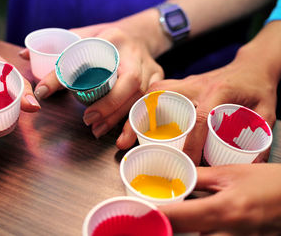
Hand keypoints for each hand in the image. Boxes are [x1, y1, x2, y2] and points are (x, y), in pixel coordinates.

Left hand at [21, 22, 163, 138]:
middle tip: (88, 121)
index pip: (100, 60)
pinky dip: (136, 122)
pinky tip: (123, 138)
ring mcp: (152, 69)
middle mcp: (136, 55)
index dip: (78, 77)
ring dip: (121, 118)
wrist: (141, 34)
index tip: (59, 99)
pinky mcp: (160, 81)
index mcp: (114, 39)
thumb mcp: (83, 36)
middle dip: (110, 105)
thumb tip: (22, 56)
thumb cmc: (107, 37)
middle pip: (131, 83)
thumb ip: (58, 48)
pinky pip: (151, 105)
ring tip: (97, 132)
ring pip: (142, 97)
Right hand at [116, 43, 276, 163]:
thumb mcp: (266, 112)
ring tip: (126, 132)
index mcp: (219, 91)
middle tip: (125, 140)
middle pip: (160, 97)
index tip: (186, 162)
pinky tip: (137, 120)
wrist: (253, 64)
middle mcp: (197, 84)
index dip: (190, 143)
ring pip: (153, 91)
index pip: (199, 118)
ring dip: (137, 110)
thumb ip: (260, 138)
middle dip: (139, 118)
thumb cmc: (258, 86)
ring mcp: (187, 82)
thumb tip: (249, 165)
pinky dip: (144, 104)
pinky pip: (157, 91)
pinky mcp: (182, 84)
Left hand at [159, 163, 280, 234]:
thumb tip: (175, 177)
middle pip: (181, 233)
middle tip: (153, 211)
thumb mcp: (233, 174)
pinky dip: (202, 230)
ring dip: (185, 226)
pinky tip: (204, 218)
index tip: (136, 212)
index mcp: (222, 211)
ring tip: (182, 212)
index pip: (174, 218)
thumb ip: (199, 177)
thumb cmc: (273, 185)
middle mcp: (226, 235)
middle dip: (167, 222)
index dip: (151, 216)